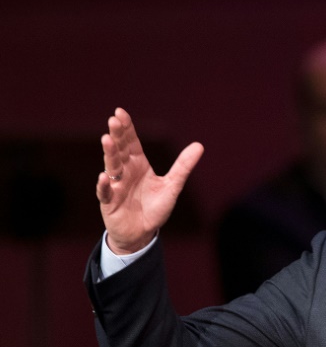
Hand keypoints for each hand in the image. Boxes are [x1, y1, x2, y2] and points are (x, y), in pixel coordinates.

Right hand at [96, 108, 203, 253]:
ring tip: (107, 140)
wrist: (142, 233)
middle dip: (116, 135)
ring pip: (111, 167)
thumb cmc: (155, 208)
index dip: (126, 128)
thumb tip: (199, 145)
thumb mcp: (172, 186)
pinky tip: (105, 177)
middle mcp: (125, 172)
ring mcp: (115, 186)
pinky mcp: (109, 203)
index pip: (130, 142)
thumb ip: (183, 166)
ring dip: (109, 154)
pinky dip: (104, 185)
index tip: (120, 112)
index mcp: (138, 164)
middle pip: (119, 150)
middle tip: (113, 120)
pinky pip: (105, 193)